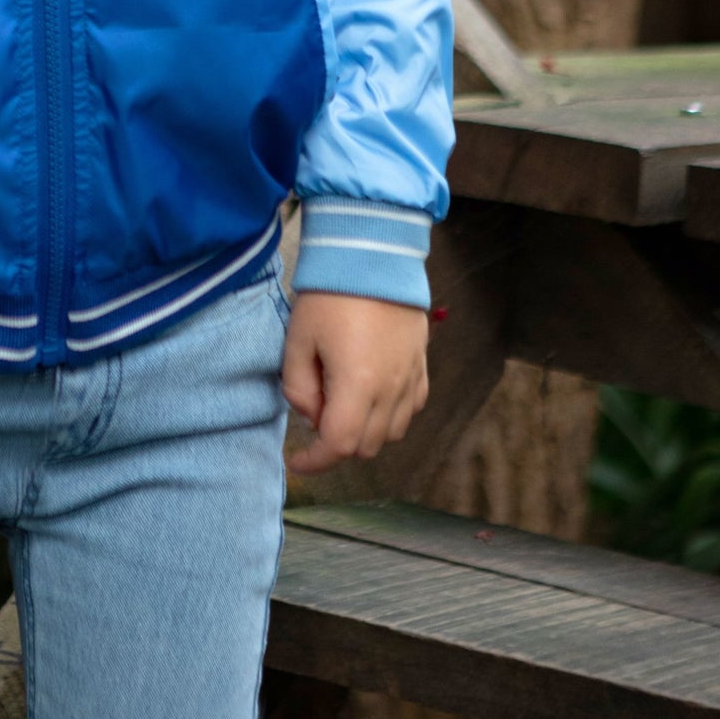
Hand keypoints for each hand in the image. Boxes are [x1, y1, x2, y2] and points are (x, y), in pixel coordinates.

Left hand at [282, 291, 428, 476]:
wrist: (373, 257)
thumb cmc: (329, 296)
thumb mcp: (298, 340)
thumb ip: (298, 387)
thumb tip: (311, 415)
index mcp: (357, 385)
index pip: (339, 446)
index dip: (316, 461)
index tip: (297, 461)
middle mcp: (391, 390)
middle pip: (366, 446)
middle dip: (337, 443)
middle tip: (316, 412)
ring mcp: (412, 379)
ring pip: (391, 433)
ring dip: (364, 432)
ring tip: (342, 402)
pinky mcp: (422, 366)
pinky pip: (411, 408)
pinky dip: (389, 415)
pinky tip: (371, 394)